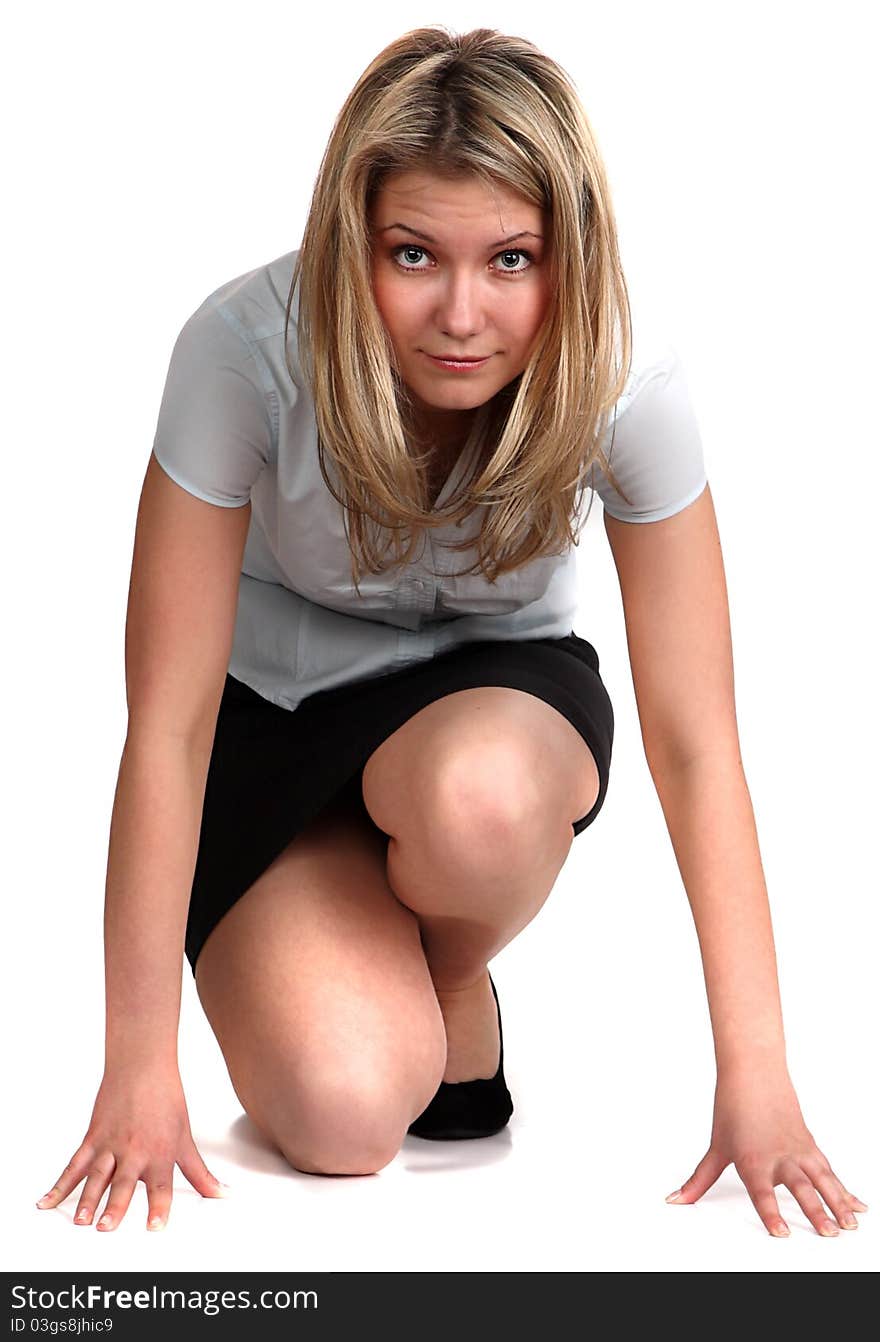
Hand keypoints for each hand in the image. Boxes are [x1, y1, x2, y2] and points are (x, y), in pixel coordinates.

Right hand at [35, 1061, 227, 1230]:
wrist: (142, 1066)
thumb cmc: (166, 1100)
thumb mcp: (185, 1139)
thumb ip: (199, 1173)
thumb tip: (220, 1194)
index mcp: (159, 1153)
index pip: (161, 1187)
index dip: (159, 1208)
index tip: (154, 1227)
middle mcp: (134, 1151)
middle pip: (124, 1183)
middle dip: (115, 1206)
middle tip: (106, 1227)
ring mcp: (111, 1145)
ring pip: (97, 1176)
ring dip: (88, 1199)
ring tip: (82, 1220)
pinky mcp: (93, 1138)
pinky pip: (75, 1164)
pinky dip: (60, 1185)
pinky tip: (48, 1201)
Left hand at [665, 1068, 867, 1236]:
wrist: (754, 1071)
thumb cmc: (734, 1107)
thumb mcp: (716, 1147)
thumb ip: (699, 1181)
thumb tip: (675, 1200)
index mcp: (753, 1159)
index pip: (762, 1193)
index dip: (771, 1213)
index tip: (781, 1234)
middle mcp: (779, 1156)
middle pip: (800, 1188)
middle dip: (815, 1212)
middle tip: (828, 1234)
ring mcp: (798, 1150)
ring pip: (823, 1179)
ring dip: (838, 1203)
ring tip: (849, 1226)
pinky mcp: (810, 1145)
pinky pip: (830, 1171)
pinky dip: (846, 1189)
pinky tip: (859, 1205)